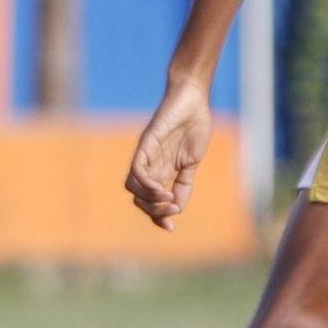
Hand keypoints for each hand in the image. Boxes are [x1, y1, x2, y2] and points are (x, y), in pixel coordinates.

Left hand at [126, 76, 215, 229]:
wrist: (193, 100)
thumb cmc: (194, 126)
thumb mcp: (192, 162)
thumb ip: (185, 184)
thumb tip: (177, 208)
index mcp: (161, 170)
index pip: (150, 199)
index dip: (157, 216)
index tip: (170, 228)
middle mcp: (150, 164)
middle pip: (139, 197)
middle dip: (154, 210)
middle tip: (172, 209)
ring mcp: (146, 154)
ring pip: (133, 186)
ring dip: (149, 199)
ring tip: (167, 199)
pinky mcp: (146, 144)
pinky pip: (137, 169)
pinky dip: (147, 185)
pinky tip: (163, 190)